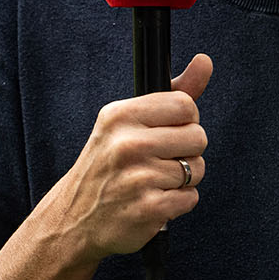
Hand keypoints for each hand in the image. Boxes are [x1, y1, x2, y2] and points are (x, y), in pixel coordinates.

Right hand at [49, 53, 211, 261]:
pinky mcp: (148, 208)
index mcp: (120, 116)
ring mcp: (137, 178)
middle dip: (187, 152)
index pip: (185, 105)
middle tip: (160, 160)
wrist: (73, 218)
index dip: (184, 121)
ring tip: (154, 182)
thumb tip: (205, 61)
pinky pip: (190, 197)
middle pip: (198, 137)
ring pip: (197, 169)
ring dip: (183, 179)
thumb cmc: (108, 164)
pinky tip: (154, 200)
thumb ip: (171, 94)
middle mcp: (127, 144)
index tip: (167, 133)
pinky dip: (178, 202)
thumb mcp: (127, 123)